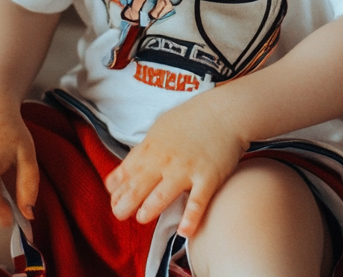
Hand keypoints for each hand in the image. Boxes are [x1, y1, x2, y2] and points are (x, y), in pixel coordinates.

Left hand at [105, 92, 246, 236]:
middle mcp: (164, 160)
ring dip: (147, 211)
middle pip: (136, 190)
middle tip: (122, 214)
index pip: (124, 175)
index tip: (115, 200)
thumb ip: (141, 152)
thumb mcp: (160, 128)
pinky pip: (197, 203)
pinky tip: (184, 231)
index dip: (115, 192)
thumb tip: (120, 175)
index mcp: (151, 147)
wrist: (226, 111)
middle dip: (123, 207)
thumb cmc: (192, 119)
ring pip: (159, 199)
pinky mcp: (208, 178)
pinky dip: (190, 219)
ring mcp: (186, 170)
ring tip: (143, 216)